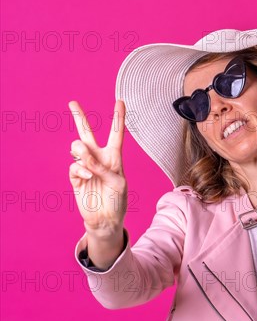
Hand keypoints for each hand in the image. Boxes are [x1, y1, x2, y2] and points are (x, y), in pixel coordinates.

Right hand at [68, 100, 127, 237]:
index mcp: (114, 157)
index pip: (116, 134)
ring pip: (77, 147)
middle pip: (87, 133)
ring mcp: (85, 166)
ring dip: (82, 152)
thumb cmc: (118, 200)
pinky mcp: (75, 177)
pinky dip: (80, 169)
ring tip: (88, 162)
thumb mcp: (118, 183)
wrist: (106, 219)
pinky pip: (73, 165)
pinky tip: (87, 176)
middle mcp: (99, 158)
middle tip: (72, 102)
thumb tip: (83, 158)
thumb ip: (103, 168)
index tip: (120, 101)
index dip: (118, 118)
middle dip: (80, 117)